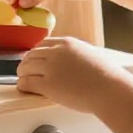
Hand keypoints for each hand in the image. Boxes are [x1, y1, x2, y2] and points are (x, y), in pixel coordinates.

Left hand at [16, 35, 132, 113]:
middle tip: (26, 72)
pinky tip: (24, 89)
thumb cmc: (107, 76)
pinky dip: (23, 85)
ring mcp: (50, 68)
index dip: (36, 53)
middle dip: (27, 64)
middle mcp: (56, 52)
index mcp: (67, 43)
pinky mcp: (47, 85)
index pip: (42, 44)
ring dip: (23, 74)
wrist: (110, 89)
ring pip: (25, 67)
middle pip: (31, 55)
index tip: (35, 60)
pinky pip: (26, 82)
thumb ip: (76, 54)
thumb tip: (72, 60)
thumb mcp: (90, 54)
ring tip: (24, 81)